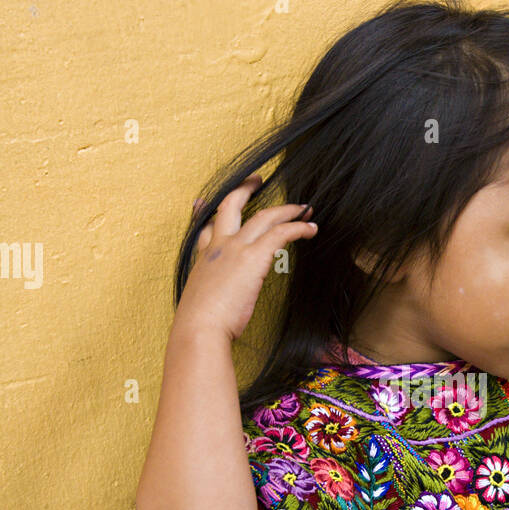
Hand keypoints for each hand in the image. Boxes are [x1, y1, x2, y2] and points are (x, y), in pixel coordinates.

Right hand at [175, 174, 318, 341]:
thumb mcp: (198, 305)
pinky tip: (310, 228)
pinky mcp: (254, 257)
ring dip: (285, 209)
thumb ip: (209, 298)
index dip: (205, 213)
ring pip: (264, 216)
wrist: (199, 329)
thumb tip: (215, 313)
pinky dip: (297, 227)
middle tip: (256, 180)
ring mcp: (235, 248)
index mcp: (203, 259)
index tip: (203, 203)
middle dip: (244, 189)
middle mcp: (218, 246)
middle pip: (230, 205)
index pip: (204, 228)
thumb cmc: (199, 326)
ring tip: (302, 207)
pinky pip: (280, 232)